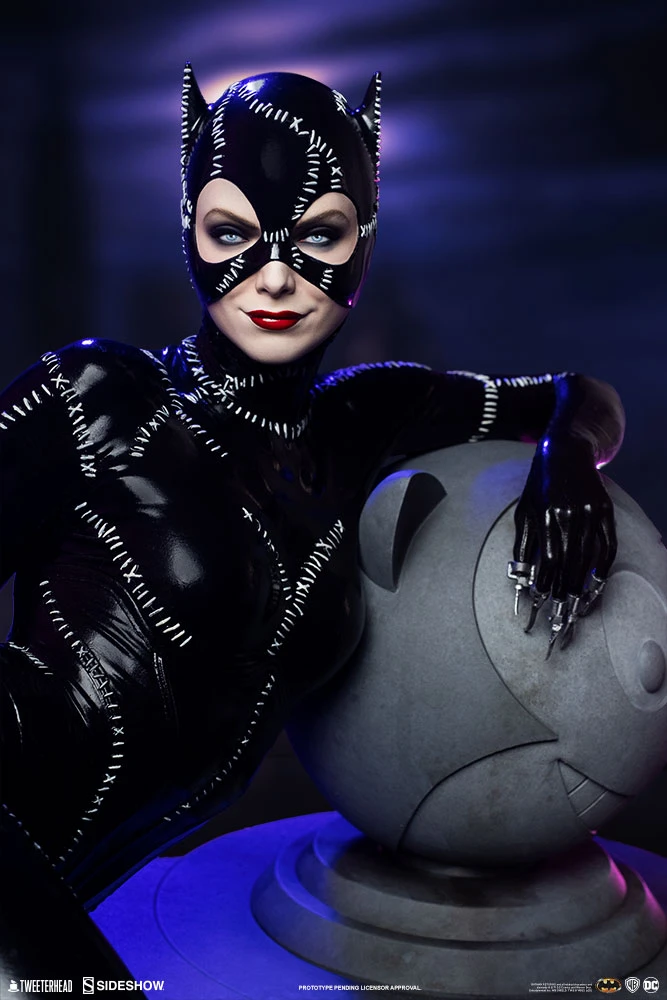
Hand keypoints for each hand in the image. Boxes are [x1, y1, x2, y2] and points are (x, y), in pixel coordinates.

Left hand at [507, 433, 616, 657]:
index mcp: (545, 514)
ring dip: (582, 584)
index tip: (540, 603)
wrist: (565, 451)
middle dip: (564, 591)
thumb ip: (522, 543)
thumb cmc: (539, 485)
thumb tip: (520, 575)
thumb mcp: (523, 510)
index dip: (545, 583)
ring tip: (576, 605)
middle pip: (570, 562)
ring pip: (589, 557)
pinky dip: (604, 566)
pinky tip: (597, 582)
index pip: (548, 559)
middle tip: (560, 613)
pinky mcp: (606, 510)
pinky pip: (608, 544)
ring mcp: (590, 512)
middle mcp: (569, 514)